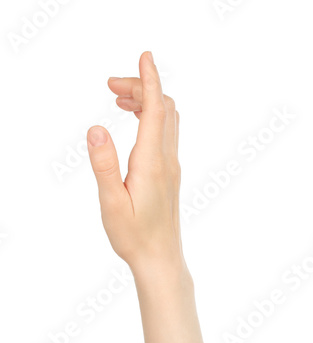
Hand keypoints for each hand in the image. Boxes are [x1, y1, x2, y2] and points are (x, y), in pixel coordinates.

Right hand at [87, 52, 184, 274]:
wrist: (160, 259)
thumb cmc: (134, 236)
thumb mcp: (111, 203)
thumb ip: (104, 164)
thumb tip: (96, 128)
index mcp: (151, 163)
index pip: (156, 109)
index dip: (150, 80)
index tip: (145, 56)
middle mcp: (166, 160)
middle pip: (164, 108)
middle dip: (142, 87)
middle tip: (111, 85)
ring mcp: (171, 167)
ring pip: (167, 120)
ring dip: (148, 102)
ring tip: (119, 99)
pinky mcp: (169, 174)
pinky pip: (166, 135)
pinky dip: (152, 118)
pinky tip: (135, 124)